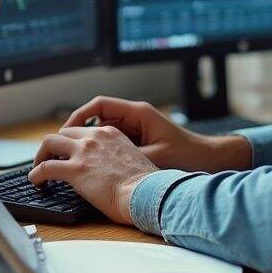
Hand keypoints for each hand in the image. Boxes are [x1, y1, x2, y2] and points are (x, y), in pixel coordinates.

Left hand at [27, 126, 155, 224]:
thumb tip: (110, 171)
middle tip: (51, 159)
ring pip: (49, 143)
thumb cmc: (145, 185)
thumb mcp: (132, 160)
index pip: (83, 131)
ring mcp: (83, 152)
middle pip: (64, 132)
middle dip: (55, 145)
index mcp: (111, 134)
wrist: (146, 192)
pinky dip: (36, 174)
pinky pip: (45, 167)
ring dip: (41, 155)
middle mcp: (95, 137)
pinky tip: (36, 181)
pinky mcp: (74, 169)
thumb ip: (117, 158)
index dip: (73, 141)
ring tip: (38, 168)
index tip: (69, 152)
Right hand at [59, 96, 251, 172]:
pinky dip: (101, 151)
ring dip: (89, 143)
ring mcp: (137, 129)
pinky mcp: (139, 142)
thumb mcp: (156, 157)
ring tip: (72, 159)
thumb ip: (128, 157)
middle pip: (97, 117)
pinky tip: (92, 166)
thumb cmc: (188, 155)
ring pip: (103, 131)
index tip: (64, 132)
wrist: (211, 159)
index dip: (78, 116)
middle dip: (78, 131)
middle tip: (60, 148)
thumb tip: (100, 164)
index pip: (99, 105)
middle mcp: (135, 118)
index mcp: (138, 113)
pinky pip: (113, 142)